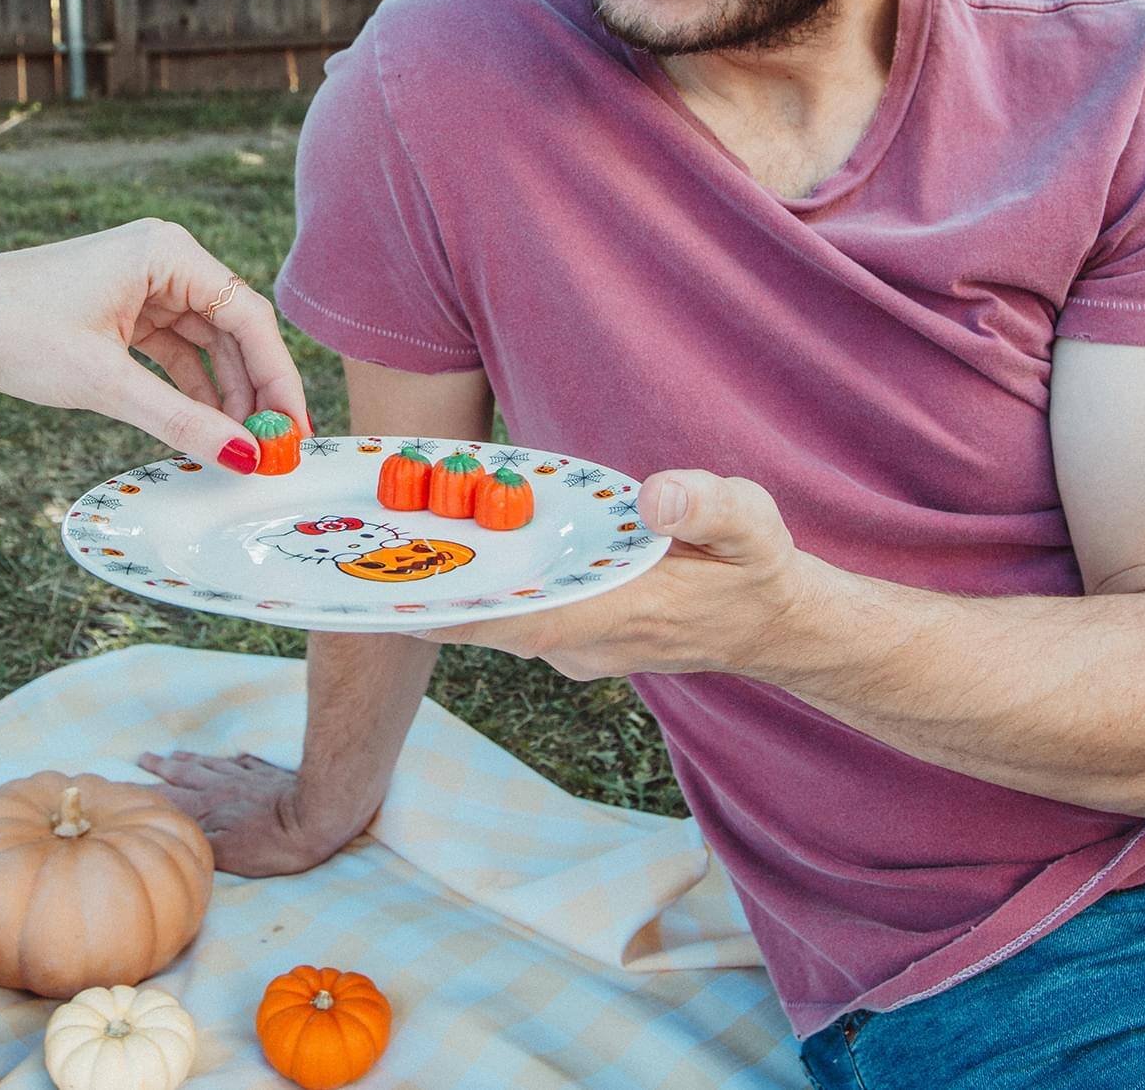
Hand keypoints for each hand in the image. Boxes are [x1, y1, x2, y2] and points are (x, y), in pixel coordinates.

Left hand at [0, 219, 309, 469]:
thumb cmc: (10, 329)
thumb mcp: (103, 383)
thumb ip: (179, 420)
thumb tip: (241, 456)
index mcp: (167, 253)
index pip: (249, 317)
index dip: (279, 378)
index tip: (293, 431)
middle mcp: (165, 259)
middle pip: (236, 329)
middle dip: (256, 391)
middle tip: (273, 449)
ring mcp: (145, 282)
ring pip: (209, 343)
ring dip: (224, 395)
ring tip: (238, 448)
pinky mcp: (125, 307)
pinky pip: (177, 349)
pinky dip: (191, 388)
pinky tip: (203, 428)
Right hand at [135, 750, 359, 876]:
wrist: (314, 815)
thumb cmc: (271, 844)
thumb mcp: (225, 854)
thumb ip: (194, 842)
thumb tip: (166, 832)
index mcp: (206, 807)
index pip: (164, 798)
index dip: (140, 793)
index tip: (116, 786)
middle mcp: (219, 787)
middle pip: (183, 774)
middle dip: (159, 769)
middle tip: (140, 758)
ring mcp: (242, 777)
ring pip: (207, 764)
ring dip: (186, 759)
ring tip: (171, 754)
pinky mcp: (265, 773)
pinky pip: (240, 761)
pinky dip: (227, 759)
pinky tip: (228, 756)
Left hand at [415, 470, 816, 680]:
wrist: (774, 625)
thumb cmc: (756, 568)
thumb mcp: (754, 523)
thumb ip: (709, 506)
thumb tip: (655, 498)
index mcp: (617, 616)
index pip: (518, 619)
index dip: (455, 607)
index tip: (394, 593)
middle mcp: (585, 643)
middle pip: (489, 619)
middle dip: (433, 586)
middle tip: (370, 542)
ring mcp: (577, 645)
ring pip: (497, 618)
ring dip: (452, 584)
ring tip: (393, 534)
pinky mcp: (576, 634)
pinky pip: (514, 613)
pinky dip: (482, 584)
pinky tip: (453, 545)